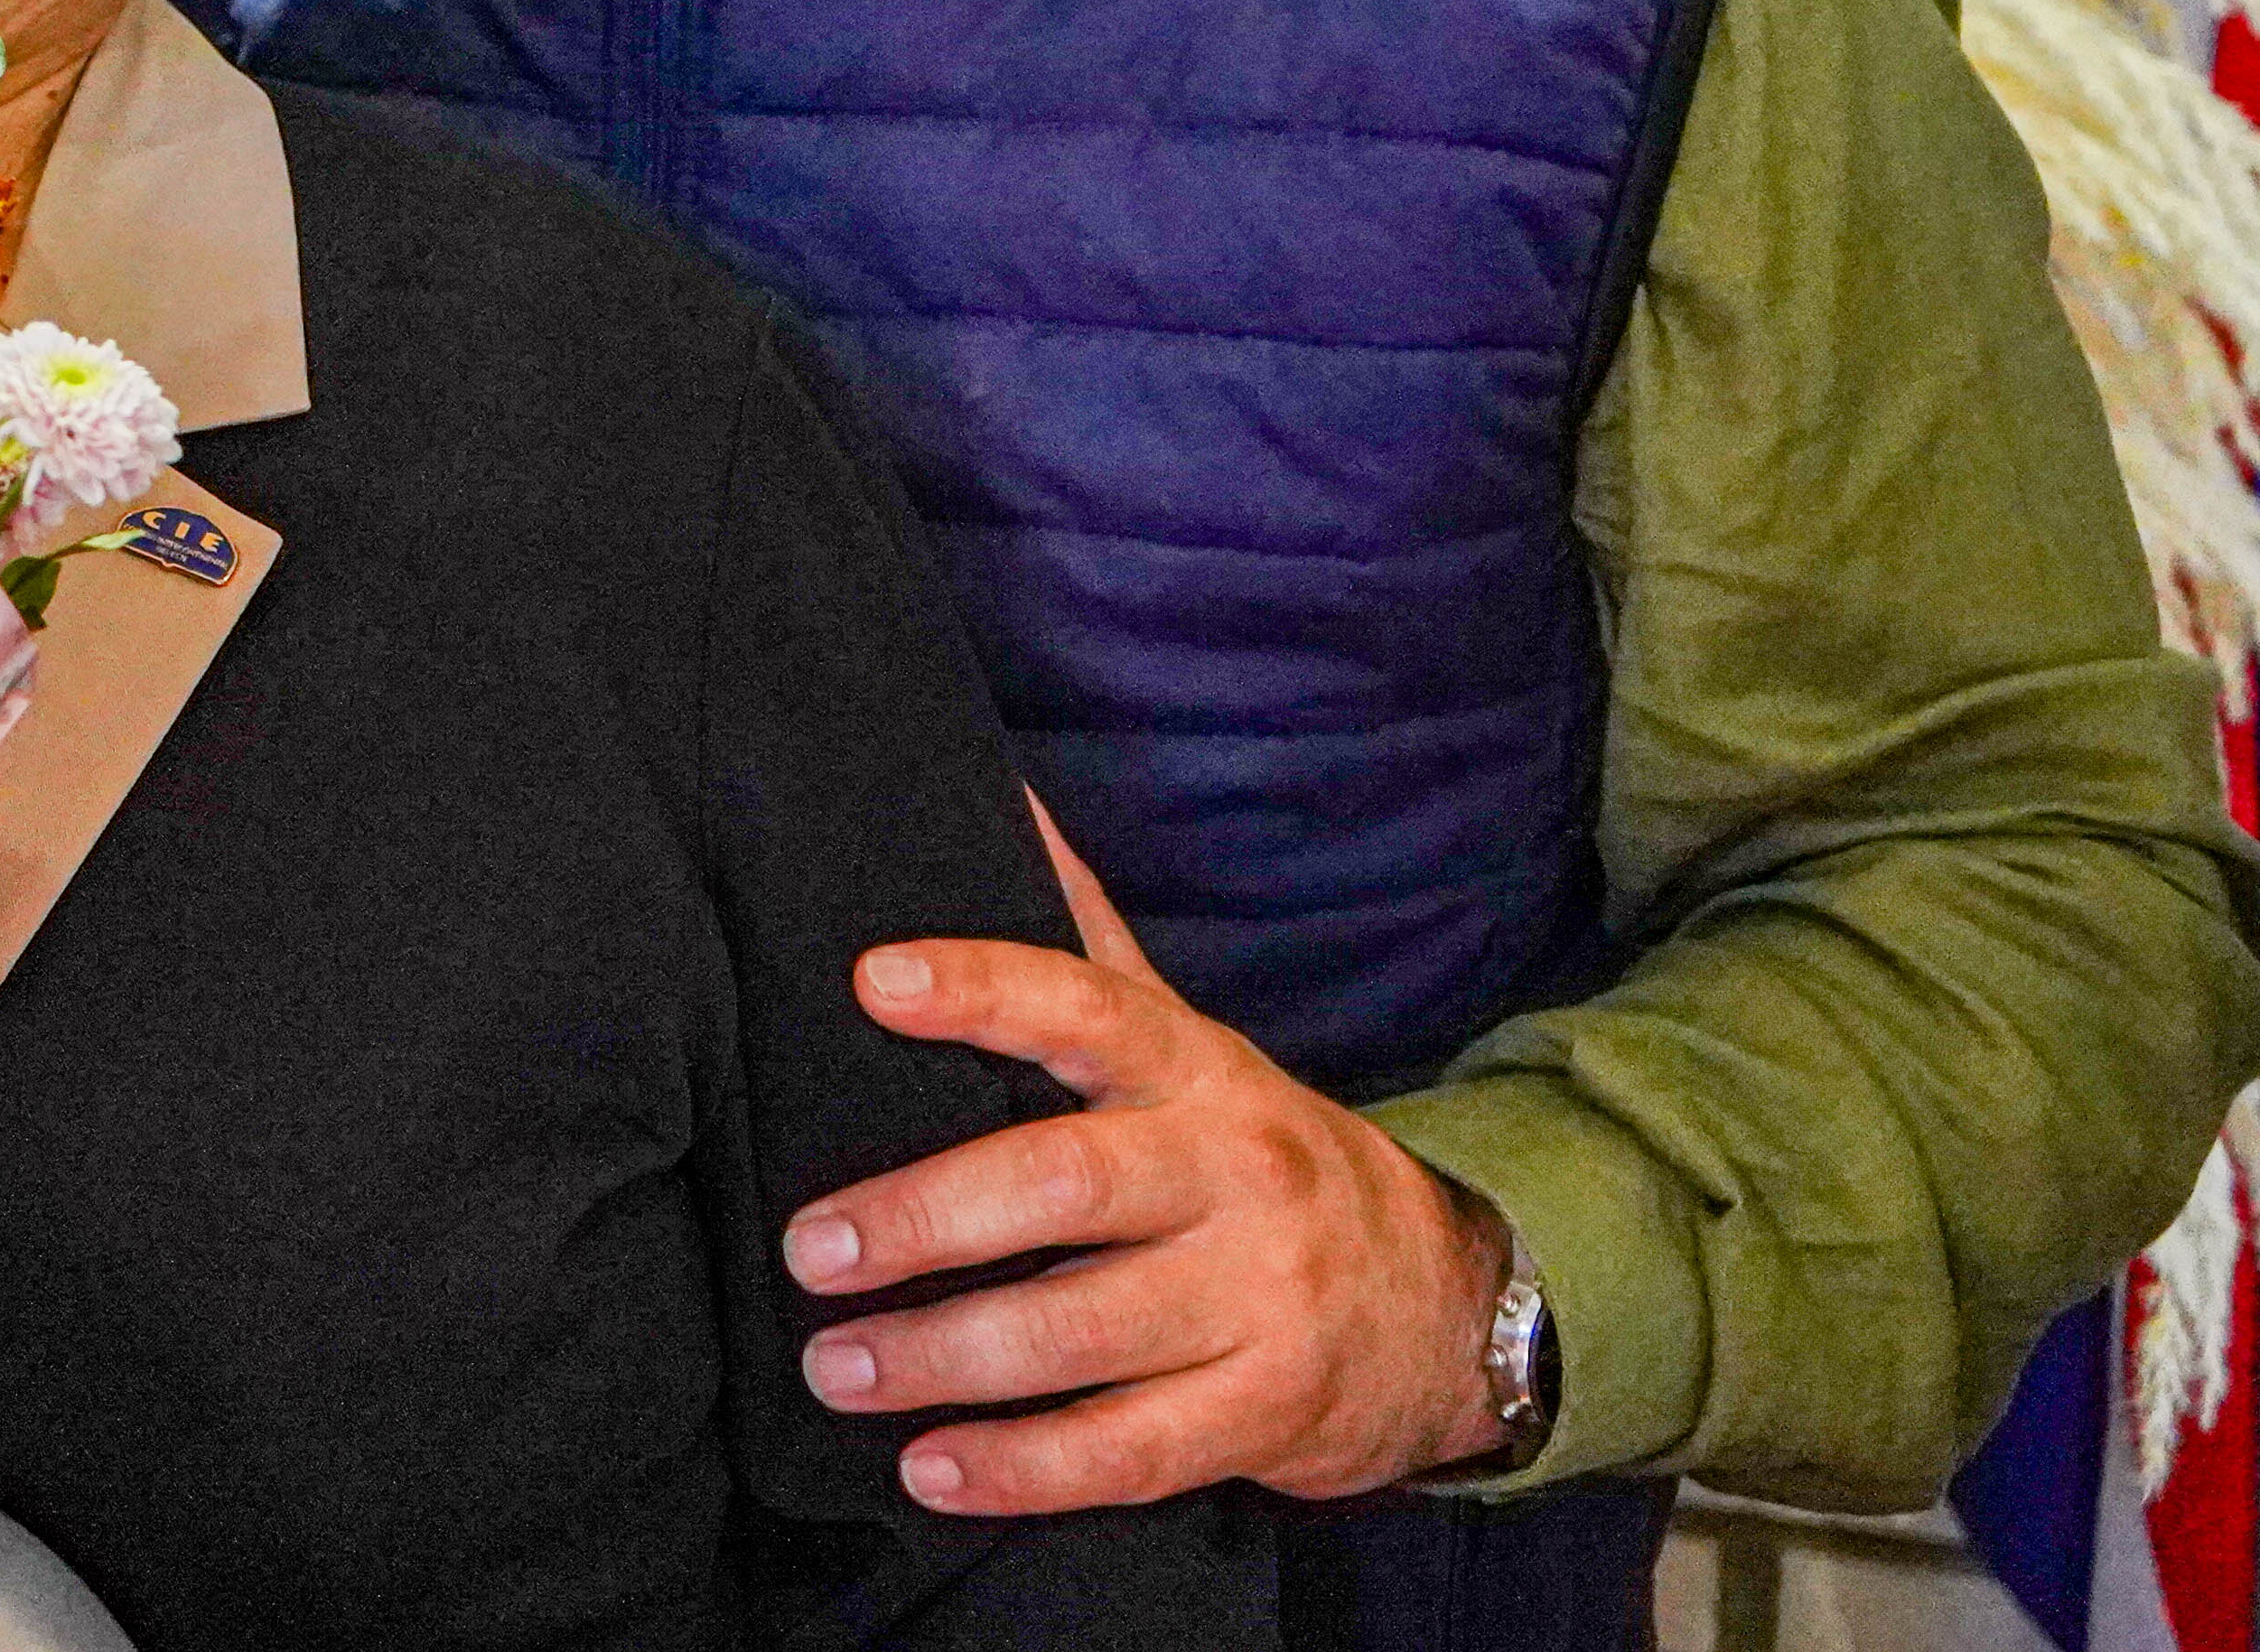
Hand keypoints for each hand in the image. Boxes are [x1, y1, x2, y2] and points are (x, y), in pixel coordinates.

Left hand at [784, 806, 1515, 1509]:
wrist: (1449, 1300)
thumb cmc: (1256, 1156)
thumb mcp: (1185, 1039)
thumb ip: (1081, 933)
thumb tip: (989, 791)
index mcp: (1192, 1067)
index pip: (1081, 1004)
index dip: (979, 988)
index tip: (871, 981)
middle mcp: (1229, 1173)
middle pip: (1064, 1183)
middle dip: (924, 1218)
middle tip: (810, 1249)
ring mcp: (1259, 1298)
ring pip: (1082, 1331)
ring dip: (944, 1358)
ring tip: (835, 1366)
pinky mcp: (1268, 1413)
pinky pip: (1129, 1451)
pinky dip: (1022, 1469)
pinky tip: (930, 1468)